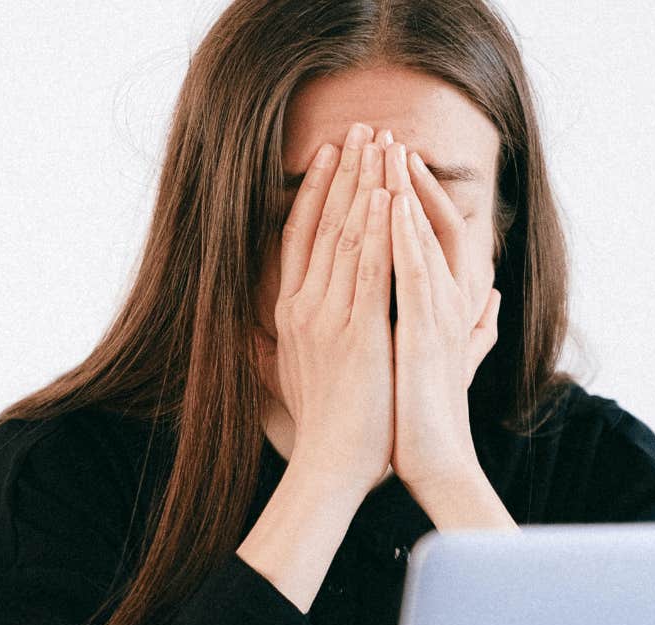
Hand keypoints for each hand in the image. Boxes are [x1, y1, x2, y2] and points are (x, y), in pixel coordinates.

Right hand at [265, 122, 396, 496]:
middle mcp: (303, 306)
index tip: (333, 154)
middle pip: (323, 223)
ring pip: (346, 236)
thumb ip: (287, 345)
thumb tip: (266, 332)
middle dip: (345, 172)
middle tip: (363, 128)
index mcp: (291, 313)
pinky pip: (368, 269)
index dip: (317, 191)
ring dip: (365, 184)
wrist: (330, 467)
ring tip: (381, 142)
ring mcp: (328, 317)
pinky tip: (389, 195)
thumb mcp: (296, 376)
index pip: (301, 236)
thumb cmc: (325, 427)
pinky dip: (378, 229)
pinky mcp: (357, 332)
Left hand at [387, 139, 501, 495]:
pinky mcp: (425, 334)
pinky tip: (388, 205)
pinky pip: (413, 273)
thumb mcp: (449, 360)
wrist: (436, 464)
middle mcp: (450, 303)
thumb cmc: (431, 418)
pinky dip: (403, 236)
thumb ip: (475, 328)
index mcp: (448, 306)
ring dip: (405, 192)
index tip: (389, 162)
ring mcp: (441, 316)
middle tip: (384, 134)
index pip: (433, 235)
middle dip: (406, 178)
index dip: (415, 196)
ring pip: (423, 239)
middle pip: (430, 223)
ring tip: (387, 150)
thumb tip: (495, 301)